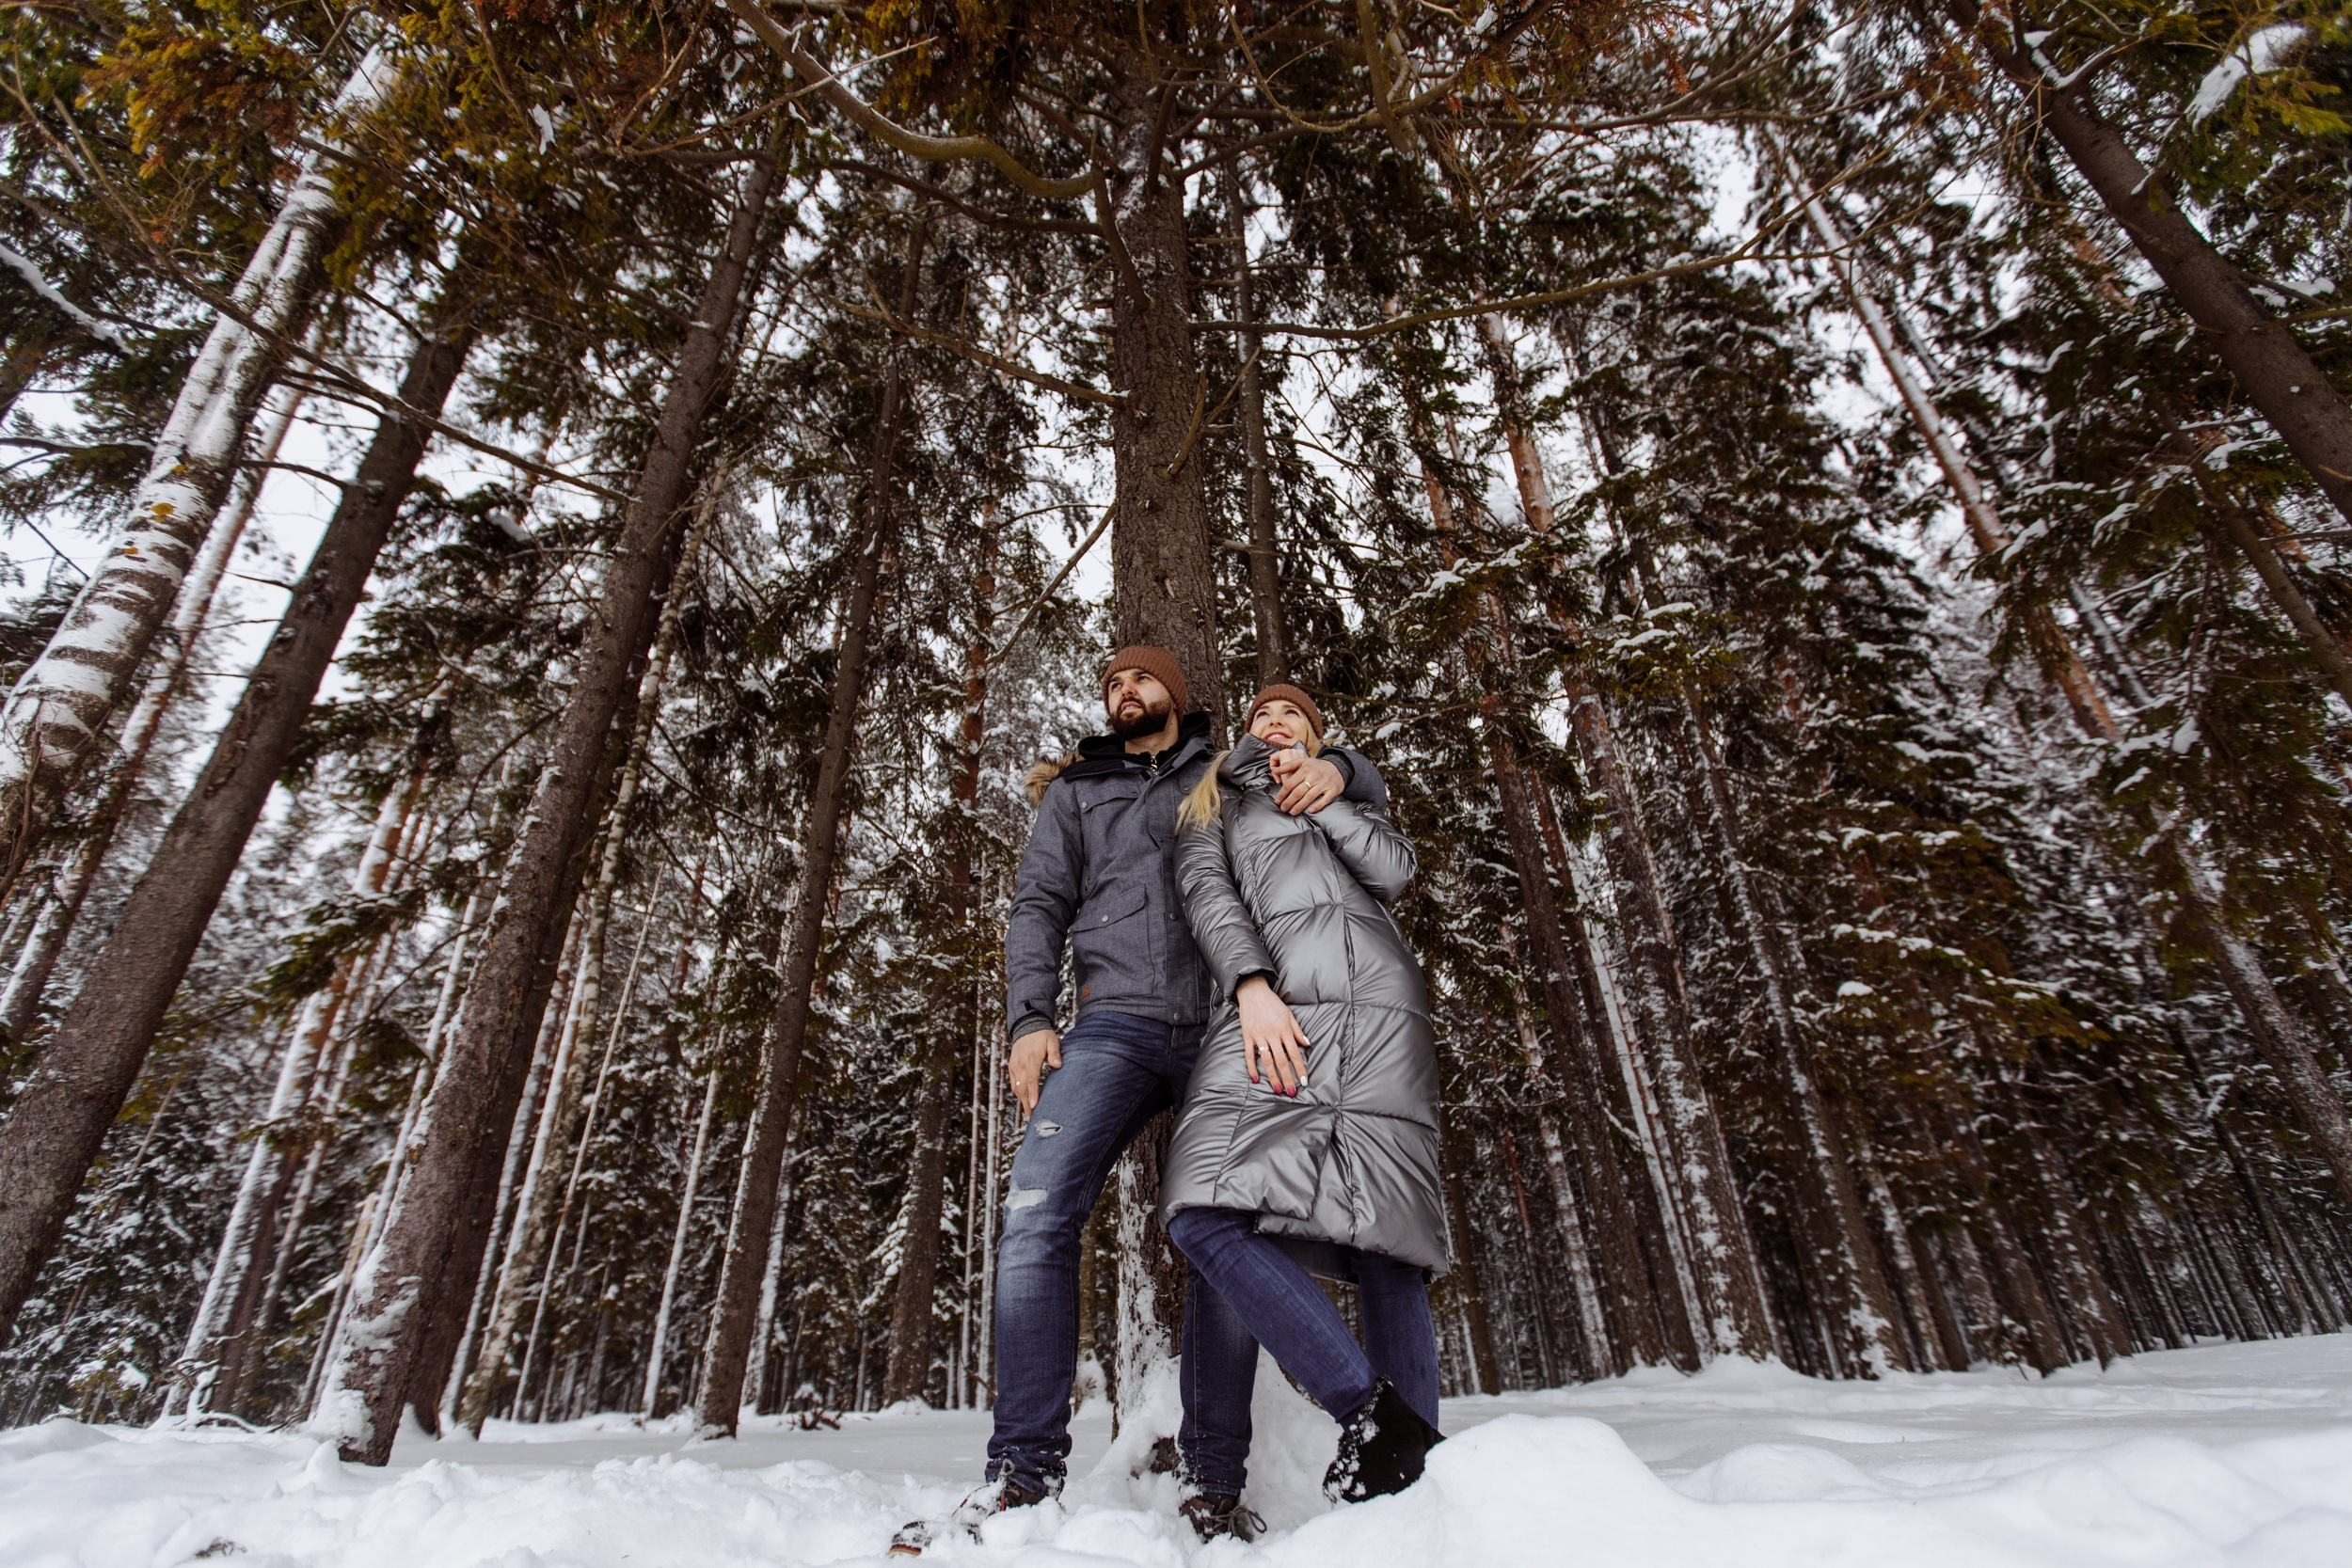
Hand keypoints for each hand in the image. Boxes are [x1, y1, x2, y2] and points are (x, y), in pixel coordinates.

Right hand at [1010, 1028, 1060, 1116]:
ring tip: (1029, 1113)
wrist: (1027, 1026)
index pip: (1031, 1080)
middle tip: (1032, 1117)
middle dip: (1027, 1104)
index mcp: (1031, 1060)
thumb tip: (1058, 1065)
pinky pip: (1013, 1083)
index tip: (1034, 1105)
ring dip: (1022, 1101)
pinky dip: (1018, 1093)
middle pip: (1022, 1088)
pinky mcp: (1012, 1067)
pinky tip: (1023, 1100)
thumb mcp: (1052, 1041)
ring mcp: (1015, 1066)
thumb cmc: (1042, 1035)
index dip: (1033, 1094)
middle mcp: (1020, 1065)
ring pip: (1017, 1087)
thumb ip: (1055, 1054)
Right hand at [1237, 976, 1309, 1094]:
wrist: (1253, 992)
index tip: (1303, 1081)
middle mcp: (1272, 1034)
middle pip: (1282, 1061)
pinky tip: (1255, 1079)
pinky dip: (1251, 1067)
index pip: (1294, 1053)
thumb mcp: (1289, 1014)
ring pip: (1267, 1061)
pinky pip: (1249, 1055)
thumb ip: (1297, 1031)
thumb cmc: (1272, 1003)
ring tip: (1277, 1089)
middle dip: (1287, 1078)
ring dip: (1272, 1076)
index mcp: (1284, 1030)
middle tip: (1291, 1092)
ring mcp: (1259, 1036)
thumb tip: (1307, 1044)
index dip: (1300, 1069)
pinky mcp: (1247, 1036)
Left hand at [1270, 750, 1343, 814]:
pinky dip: (1317, 806)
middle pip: (1298, 792)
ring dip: (1299, 806)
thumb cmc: (1316, 766)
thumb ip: (1288, 765)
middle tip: (1283, 809)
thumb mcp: (1302, 761)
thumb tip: (1275, 770)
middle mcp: (1314, 777)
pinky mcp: (1332, 790)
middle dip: (1289, 802)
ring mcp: (1324, 784)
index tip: (1277, 801)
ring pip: (1309, 797)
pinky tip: (1310, 811)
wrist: (1337, 767)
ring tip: (1292, 812)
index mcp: (1305, 769)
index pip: (1290, 783)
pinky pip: (1325, 800)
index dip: (1282, 793)